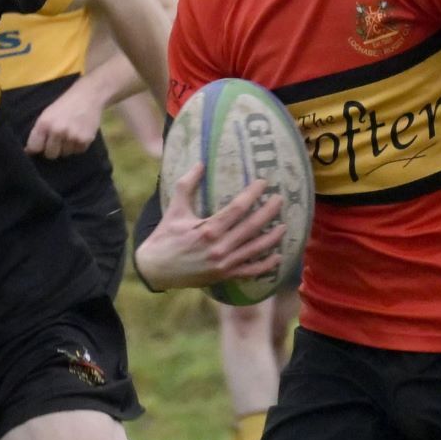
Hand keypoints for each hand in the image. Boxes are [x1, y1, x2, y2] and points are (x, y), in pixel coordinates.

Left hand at [25, 84, 104, 158]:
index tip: (40, 146)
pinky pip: (77, 152)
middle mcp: (58, 131)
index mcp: (45, 123)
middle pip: (50, 155)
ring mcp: (72, 137)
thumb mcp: (47, 114)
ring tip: (70, 134)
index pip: (34, 147)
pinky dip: (77, 146)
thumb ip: (39, 131)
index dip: (36, 148)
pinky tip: (79, 134)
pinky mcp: (85, 140)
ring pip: (65, 154)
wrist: (88, 96)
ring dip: (66, 147)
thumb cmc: (65, 104)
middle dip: (52, 149)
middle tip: (57, 140)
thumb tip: (29, 151)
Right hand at [134, 163, 285, 290]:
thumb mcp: (174, 208)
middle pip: (251, 227)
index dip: (253, 194)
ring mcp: (223, 263)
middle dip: (268, 212)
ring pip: (255, 249)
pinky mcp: (224, 276)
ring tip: (284, 226)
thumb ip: (187, 185)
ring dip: (272, 238)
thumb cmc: (165, 236)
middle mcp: (219, 246)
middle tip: (280, 199)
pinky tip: (277, 258)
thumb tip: (200, 163)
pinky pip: (249, 272)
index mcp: (208, 228)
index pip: (238, 208)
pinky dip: (265, 266)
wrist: (156, 269)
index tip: (263, 183)